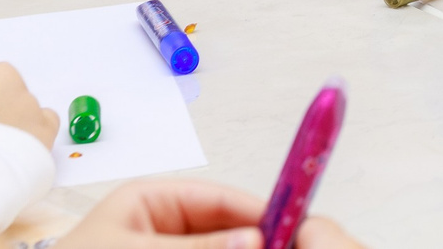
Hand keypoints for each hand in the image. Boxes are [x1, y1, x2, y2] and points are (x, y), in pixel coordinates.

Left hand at [54, 180, 365, 248]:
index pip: (219, 199)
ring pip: (217, 246)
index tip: (292, 225)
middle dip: (252, 239)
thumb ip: (200, 248)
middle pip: (223, 229)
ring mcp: (161, 248)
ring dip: (239, 248)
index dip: (259, 211)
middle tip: (283, 244)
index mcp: (149, 201)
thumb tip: (255, 239)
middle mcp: (160, 228)